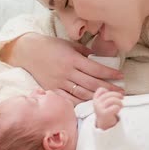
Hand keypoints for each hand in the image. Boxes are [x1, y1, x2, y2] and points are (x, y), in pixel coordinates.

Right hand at [2, 33, 123, 104]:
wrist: (28, 51)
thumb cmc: (51, 46)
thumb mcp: (69, 44)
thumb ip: (85, 52)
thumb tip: (99, 58)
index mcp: (73, 59)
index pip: (96, 68)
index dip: (110, 73)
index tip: (120, 76)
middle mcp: (67, 72)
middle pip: (91, 83)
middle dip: (108, 88)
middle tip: (120, 92)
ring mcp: (59, 82)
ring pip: (81, 93)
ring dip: (97, 97)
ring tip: (108, 99)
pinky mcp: (52, 89)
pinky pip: (68, 99)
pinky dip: (79, 103)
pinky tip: (89, 105)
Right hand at [93, 87, 122, 129]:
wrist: (104, 124)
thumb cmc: (107, 111)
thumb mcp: (104, 102)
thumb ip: (109, 96)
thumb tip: (120, 92)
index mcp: (96, 99)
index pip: (101, 90)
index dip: (109, 91)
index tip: (113, 95)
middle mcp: (96, 103)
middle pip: (109, 94)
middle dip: (117, 95)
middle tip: (121, 98)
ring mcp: (99, 108)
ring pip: (112, 100)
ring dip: (119, 102)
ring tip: (121, 105)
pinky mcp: (104, 114)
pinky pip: (115, 107)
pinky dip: (118, 107)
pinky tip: (118, 109)